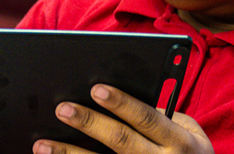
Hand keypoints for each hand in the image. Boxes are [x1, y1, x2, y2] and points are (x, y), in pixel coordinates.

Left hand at [36, 84, 212, 153]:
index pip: (146, 118)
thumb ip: (163, 114)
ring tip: (42, 145)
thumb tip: (121, 96)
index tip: (96, 89)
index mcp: (178, 142)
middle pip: (120, 141)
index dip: (122, 103)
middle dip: (89, 123)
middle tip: (62, 109)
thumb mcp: (191, 133)